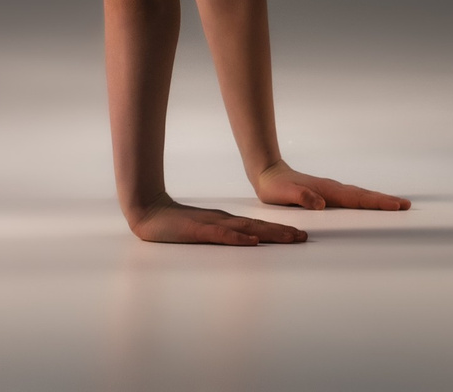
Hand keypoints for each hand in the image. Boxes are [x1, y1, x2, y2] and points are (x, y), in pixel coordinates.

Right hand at [127, 198, 308, 245]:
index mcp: (225, 222)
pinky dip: (238, 238)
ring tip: (289, 238)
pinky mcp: (197, 231)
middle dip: (282, 233)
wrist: (147, 211)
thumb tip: (243, 241)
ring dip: (269, 234)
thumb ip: (220, 234)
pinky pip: (221, 235)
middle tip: (304, 237)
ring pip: (246, 230)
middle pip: (258, 227)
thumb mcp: (202, 230)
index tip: (299, 235)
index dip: (279, 231)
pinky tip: (252, 241)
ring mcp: (211, 224)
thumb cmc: (174, 223)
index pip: (257, 227)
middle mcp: (223, 221)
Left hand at [253, 161, 411, 211]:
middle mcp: (333, 189)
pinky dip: (366, 201)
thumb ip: (301, 197)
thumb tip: (320, 204)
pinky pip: (353, 198)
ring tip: (396, 205)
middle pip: (364, 196)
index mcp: (327, 191)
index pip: (357, 198)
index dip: (377, 203)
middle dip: (385, 201)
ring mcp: (332, 190)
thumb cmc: (275, 187)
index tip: (395, 206)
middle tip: (406, 205)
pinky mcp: (329, 194)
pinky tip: (370, 205)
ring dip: (378, 201)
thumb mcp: (284, 194)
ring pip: (360, 196)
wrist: (269, 173)